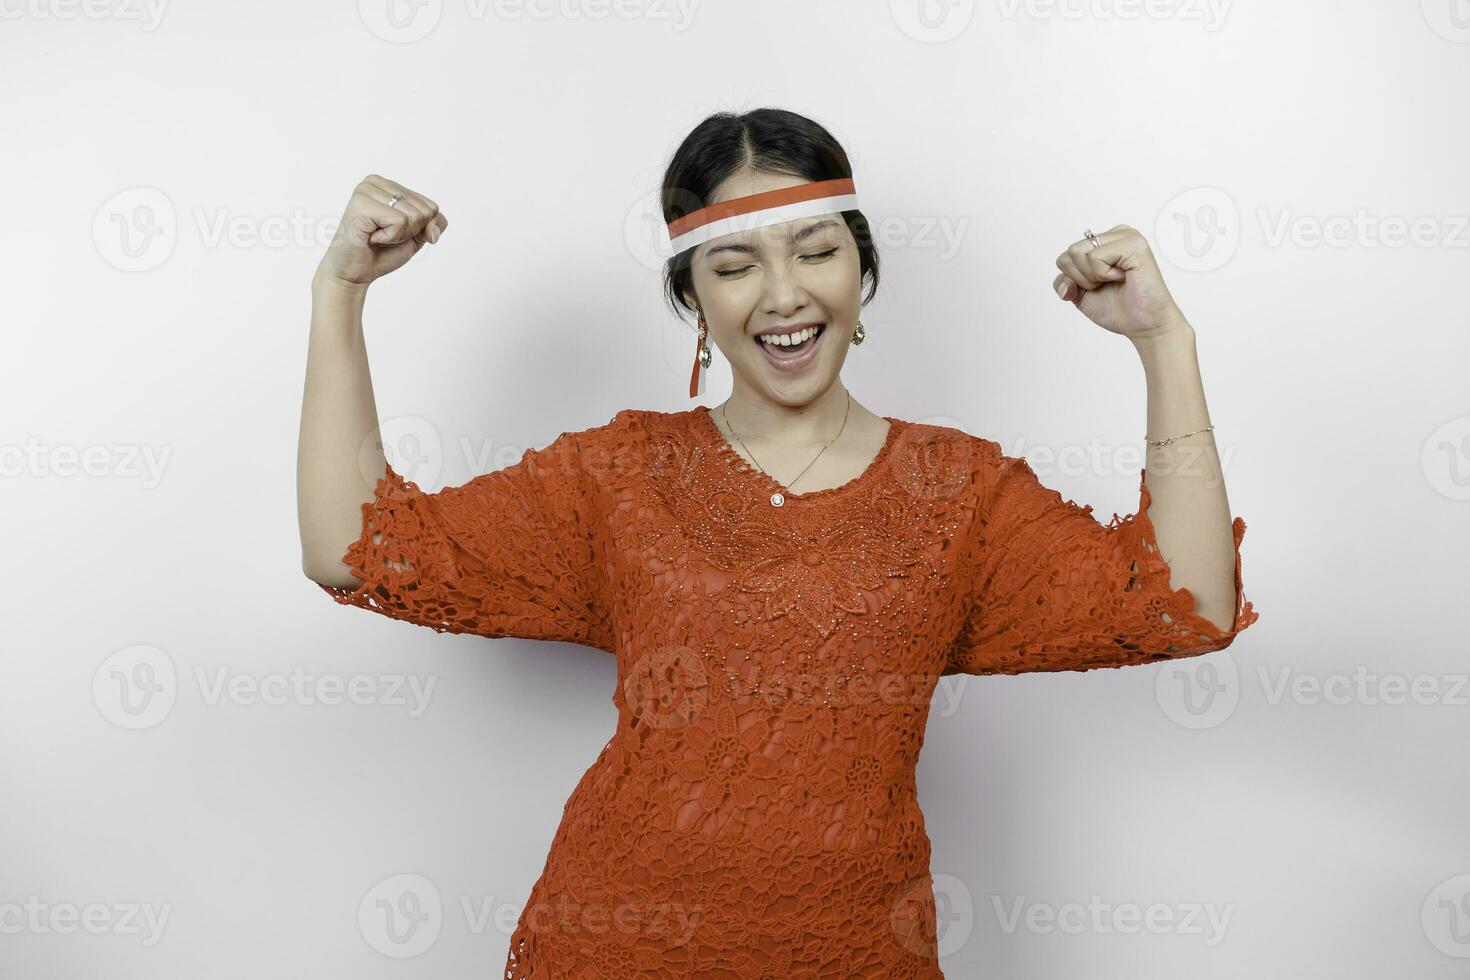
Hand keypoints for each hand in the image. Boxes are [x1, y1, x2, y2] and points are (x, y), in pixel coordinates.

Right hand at [314, 175, 447, 289]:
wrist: (354, 273)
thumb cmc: (381, 252)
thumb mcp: (416, 236)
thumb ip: (434, 224)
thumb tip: (433, 228)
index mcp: (388, 185)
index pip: (431, 206)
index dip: (420, 229)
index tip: (394, 233)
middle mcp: (375, 182)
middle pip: (425, 211)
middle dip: (410, 232)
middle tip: (384, 236)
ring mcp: (366, 191)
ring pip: (413, 216)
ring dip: (399, 236)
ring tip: (376, 236)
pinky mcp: (361, 205)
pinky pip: (399, 222)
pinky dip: (390, 237)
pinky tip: (371, 237)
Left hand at [1051, 225, 1187, 341]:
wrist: (1145, 325)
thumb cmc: (1119, 309)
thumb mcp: (1081, 295)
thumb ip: (1065, 283)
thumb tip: (1065, 283)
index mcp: (1105, 242)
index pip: (1066, 257)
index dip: (1074, 280)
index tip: (1098, 287)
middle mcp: (1116, 235)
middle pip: (1070, 253)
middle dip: (1082, 278)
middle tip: (1108, 284)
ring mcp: (1126, 237)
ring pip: (1078, 252)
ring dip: (1093, 277)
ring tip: (1116, 280)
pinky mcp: (1134, 245)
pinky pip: (1095, 257)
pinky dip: (1104, 275)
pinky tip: (1123, 277)